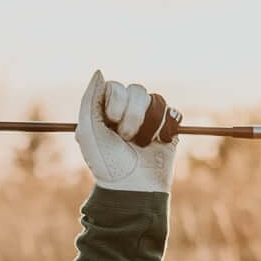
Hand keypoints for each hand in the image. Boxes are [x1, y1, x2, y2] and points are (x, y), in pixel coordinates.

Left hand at [75, 70, 179, 193]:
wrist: (134, 188)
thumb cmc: (106, 163)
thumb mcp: (88, 130)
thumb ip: (90, 98)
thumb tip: (99, 71)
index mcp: (107, 110)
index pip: (116, 87)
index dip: (116, 104)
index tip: (111, 124)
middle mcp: (127, 112)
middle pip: (137, 90)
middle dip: (131, 117)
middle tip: (125, 138)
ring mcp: (149, 119)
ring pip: (155, 101)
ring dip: (147, 126)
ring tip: (140, 144)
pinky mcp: (167, 128)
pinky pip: (171, 112)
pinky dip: (164, 129)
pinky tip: (157, 143)